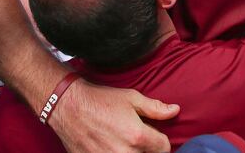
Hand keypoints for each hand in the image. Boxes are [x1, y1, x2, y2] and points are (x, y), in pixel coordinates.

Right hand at [52, 80, 179, 151]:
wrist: (69, 107)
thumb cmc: (100, 100)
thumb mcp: (131, 98)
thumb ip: (155, 108)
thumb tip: (175, 110)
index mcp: (138, 136)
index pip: (164, 148)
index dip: (161, 140)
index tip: (153, 135)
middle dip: (146, 149)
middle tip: (135, 137)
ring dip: (133, 152)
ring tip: (122, 141)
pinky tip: (109, 145)